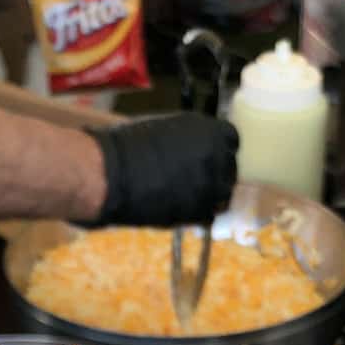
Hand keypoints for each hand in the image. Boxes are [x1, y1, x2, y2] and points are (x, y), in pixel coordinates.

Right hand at [90, 113, 240, 226]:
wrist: (112, 175)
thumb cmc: (129, 145)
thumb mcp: (166, 128)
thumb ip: (189, 138)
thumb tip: (193, 148)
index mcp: (210, 131)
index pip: (231, 140)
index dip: (219, 148)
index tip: (210, 154)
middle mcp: (218, 158)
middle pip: (230, 168)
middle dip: (216, 172)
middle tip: (196, 177)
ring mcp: (212, 187)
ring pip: (223, 194)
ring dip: (210, 195)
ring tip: (189, 195)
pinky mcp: (200, 212)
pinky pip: (209, 215)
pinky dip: (198, 214)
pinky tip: (182, 208)